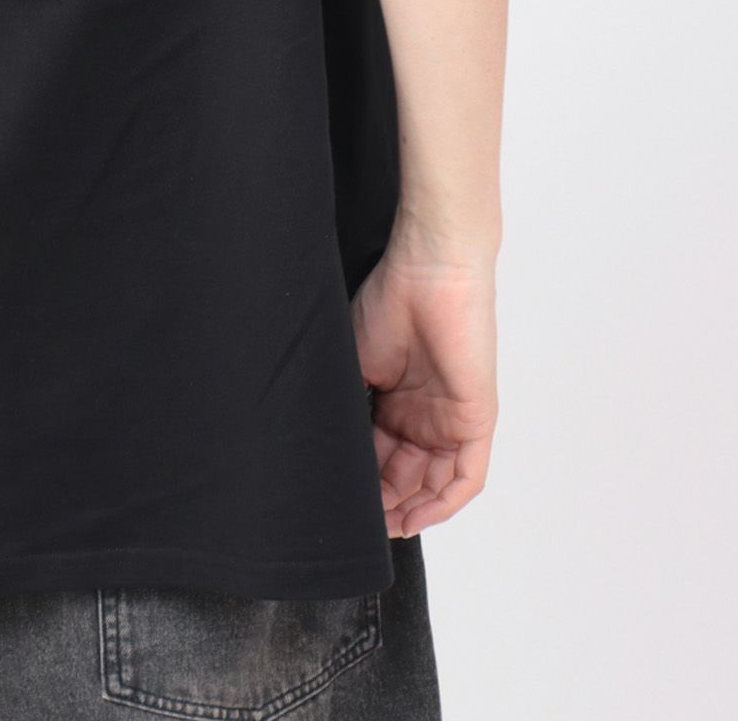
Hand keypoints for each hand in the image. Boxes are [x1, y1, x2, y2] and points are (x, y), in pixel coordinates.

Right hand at [349, 235, 497, 537]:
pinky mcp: (476, 419)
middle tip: (355, 521)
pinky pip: (465, 477)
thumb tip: (320, 447)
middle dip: (381, 504)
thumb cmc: (389, 302)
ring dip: (409, 510)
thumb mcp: (355, 363)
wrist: (427, 270)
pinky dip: (441, 503)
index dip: (361, 484)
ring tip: (379, 525)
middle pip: (406, 478)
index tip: (336, 500)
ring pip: (434, 485)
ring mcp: (452, 420)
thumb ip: (347, 407)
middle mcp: (426, 417)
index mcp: (397, 403)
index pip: (379, 458)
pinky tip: (413, 517)